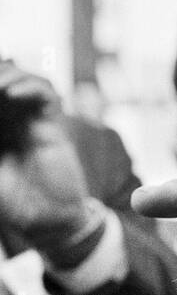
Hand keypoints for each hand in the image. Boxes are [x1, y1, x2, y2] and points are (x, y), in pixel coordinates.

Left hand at [0, 62, 94, 245]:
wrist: (45, 220)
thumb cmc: (11, 202)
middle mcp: (10, 120)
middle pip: (5, 79)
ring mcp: (32, 120)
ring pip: (23, 78)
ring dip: (9, 74)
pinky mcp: (53, 125)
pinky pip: (46, 94)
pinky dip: (31, 85)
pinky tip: (12, 91)